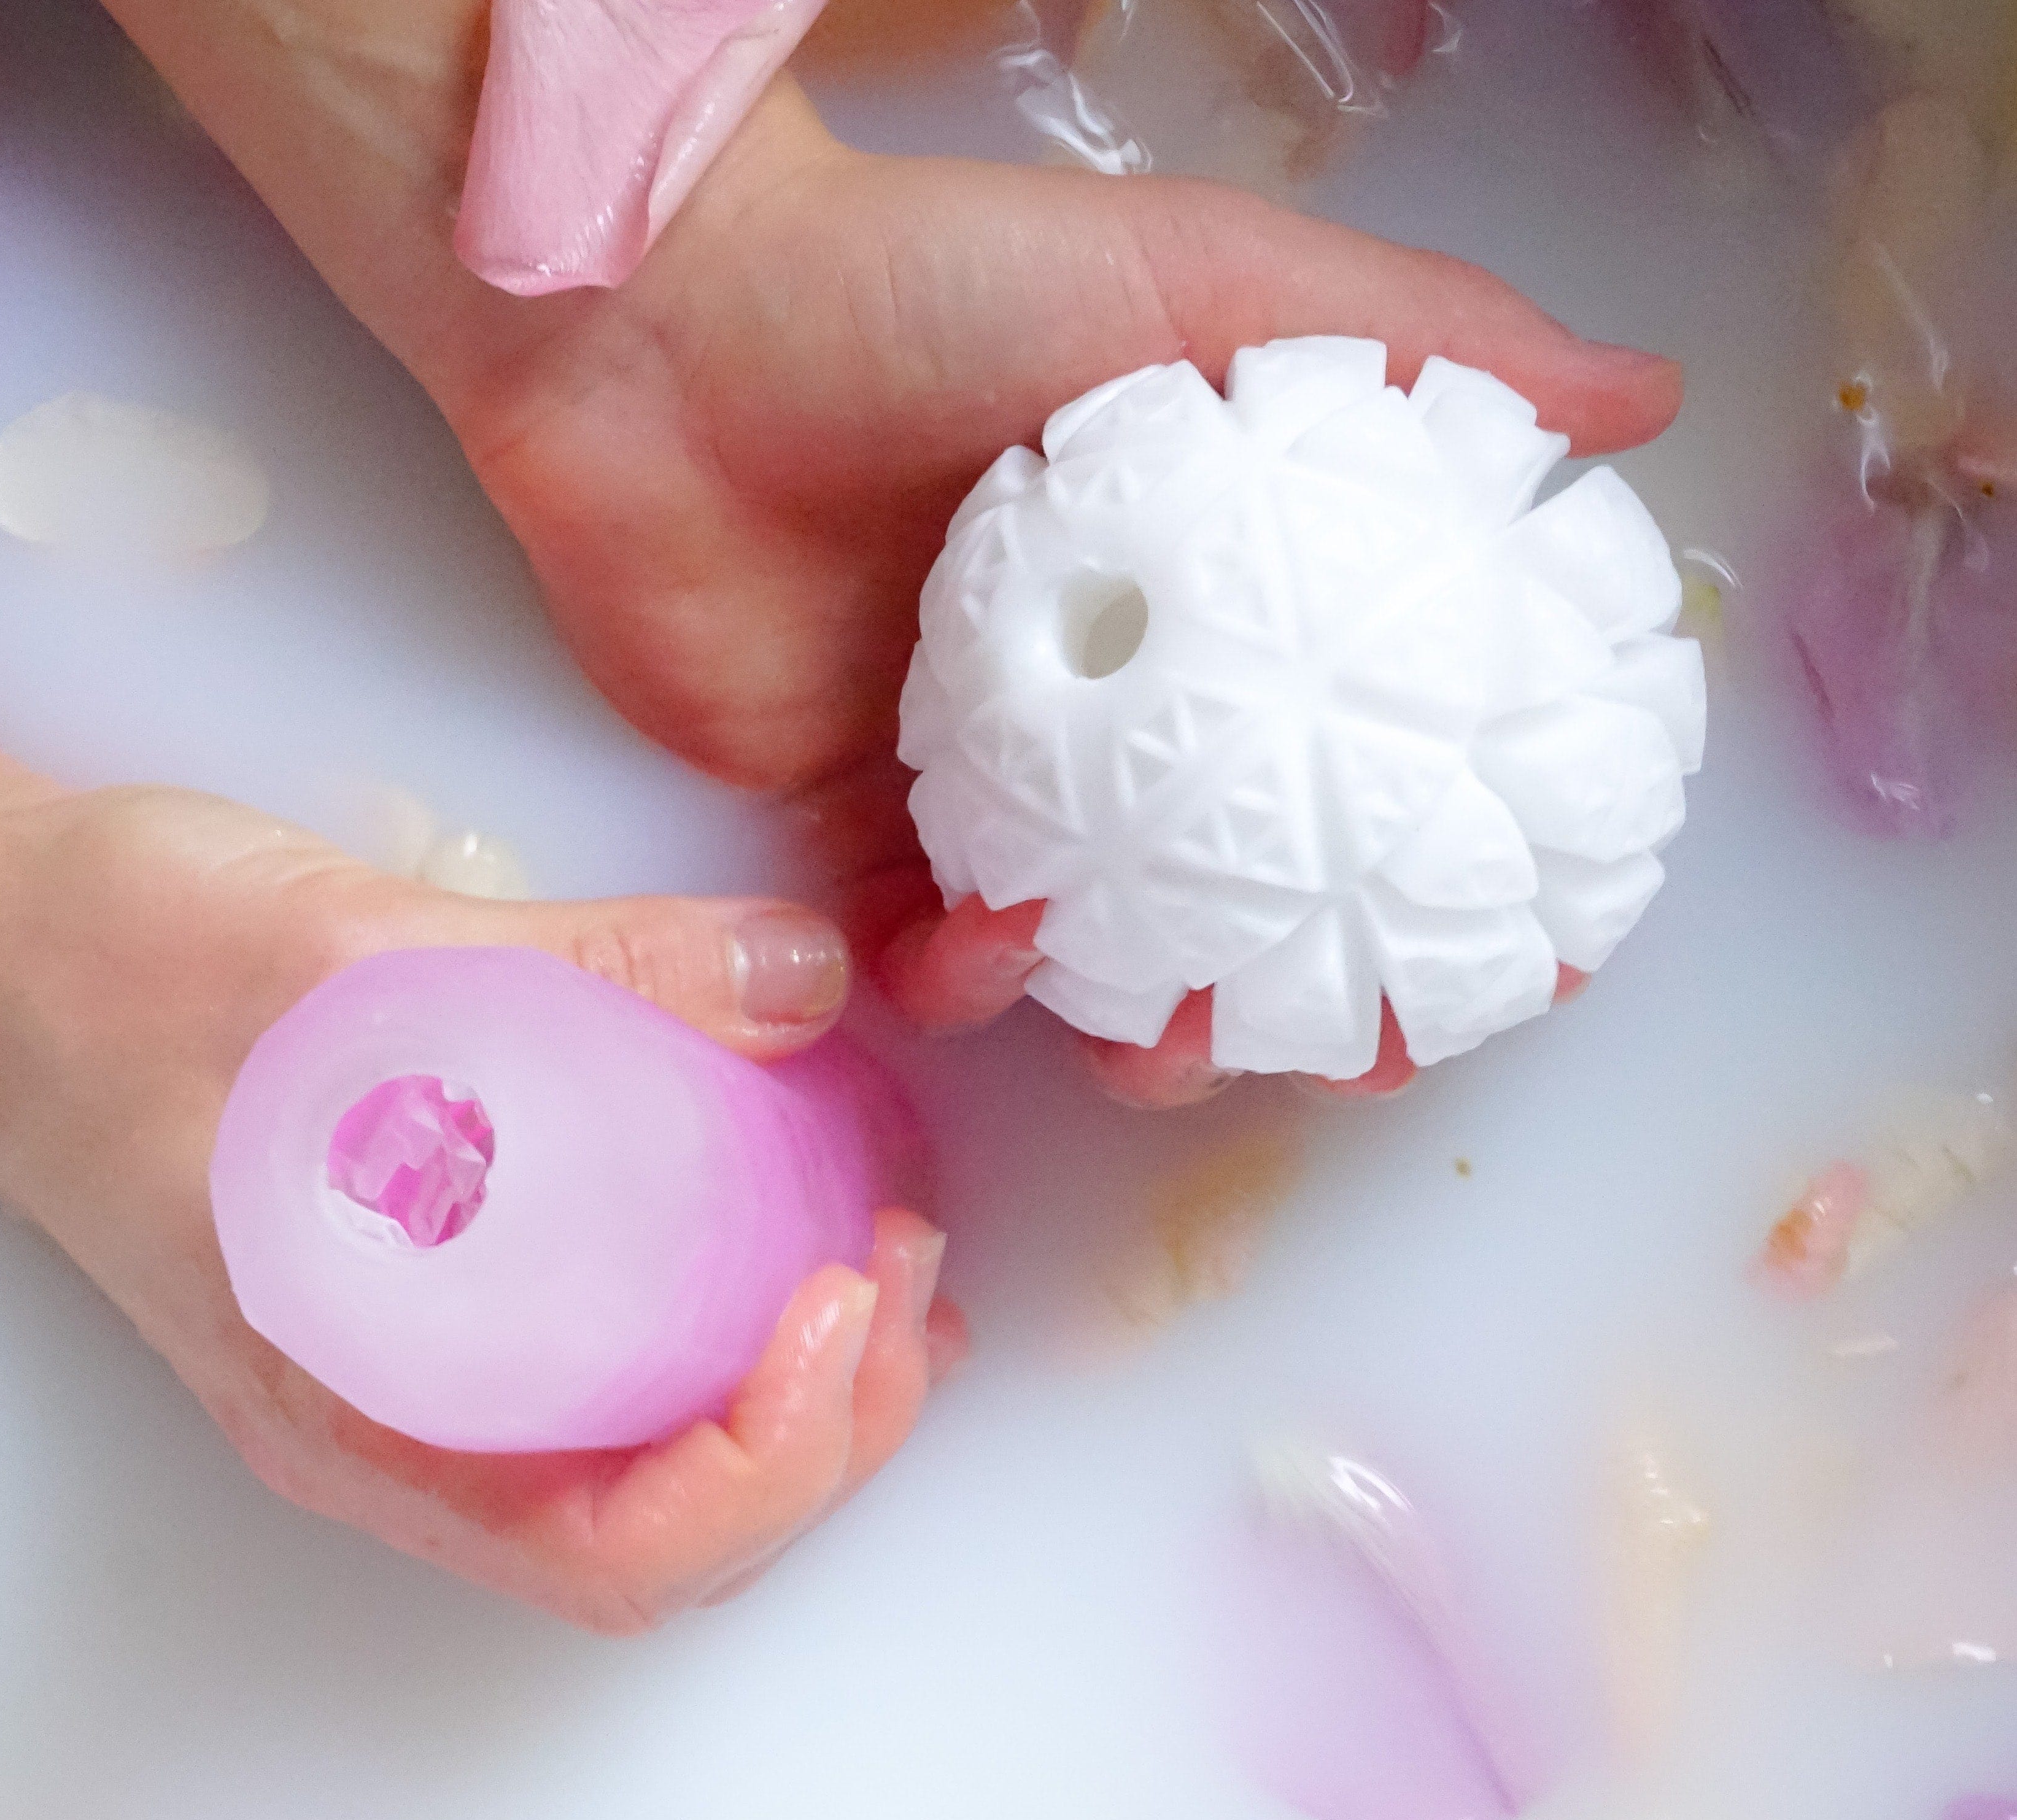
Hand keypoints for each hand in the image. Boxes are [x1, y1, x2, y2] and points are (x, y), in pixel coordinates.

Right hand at [0, 701, 960, 1631]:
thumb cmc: (108, 971)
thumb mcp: (345, 949)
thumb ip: (587, 968)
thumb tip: (804, 981)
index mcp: (350, 1402)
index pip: (604, 1552)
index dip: (765, 1464)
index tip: (839, 1304)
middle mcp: (399, 1418)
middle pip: (664, 1533)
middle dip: (827, 1433)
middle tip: (899, 1266)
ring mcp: (426, 1363)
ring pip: (655, 1463)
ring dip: (804, 1397)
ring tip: (890, 1258)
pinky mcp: (449, 1287)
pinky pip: (619, 1362)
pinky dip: (734, 1321)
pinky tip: (798, 1219)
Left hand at [107, 7, 1678, 1102]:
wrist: (667, 329)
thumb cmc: (932, 283)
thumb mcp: (1198, 280)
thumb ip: (1414, 337)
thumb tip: (1639, 401)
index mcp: (1204, 596)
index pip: (1345, 759)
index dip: (1429, 862)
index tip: (1495, 946)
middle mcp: (1103, 697)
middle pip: (1224, 888)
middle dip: (1286, 994)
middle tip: (1336, 1052)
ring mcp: (976, 767)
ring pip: (1082, 952)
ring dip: (1130, 1025)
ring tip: (1157, 1043)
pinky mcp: (846, 815)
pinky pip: (919, 946)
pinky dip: (958, 979)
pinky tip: (978, 951)